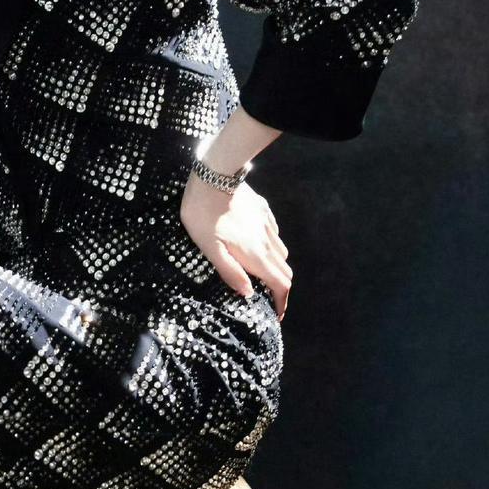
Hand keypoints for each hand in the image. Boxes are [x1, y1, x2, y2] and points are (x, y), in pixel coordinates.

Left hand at [179, 173, 291, 319]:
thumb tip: (248, 293)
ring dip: (275, 267)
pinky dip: (271, 247)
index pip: (281, 284)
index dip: (282, 302)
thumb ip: (230, 272)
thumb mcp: (209, 248)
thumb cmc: (203, 215)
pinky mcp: (264, 211)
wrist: (214, 175)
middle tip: (267, 297)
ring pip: (281, 253)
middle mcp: (267, 241)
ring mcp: (267, 224)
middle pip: (285, 271)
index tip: (277, 313)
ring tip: (260, 273)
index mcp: (255, 254)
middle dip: (280, 288)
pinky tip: (256, 246)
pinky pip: (274, 234)